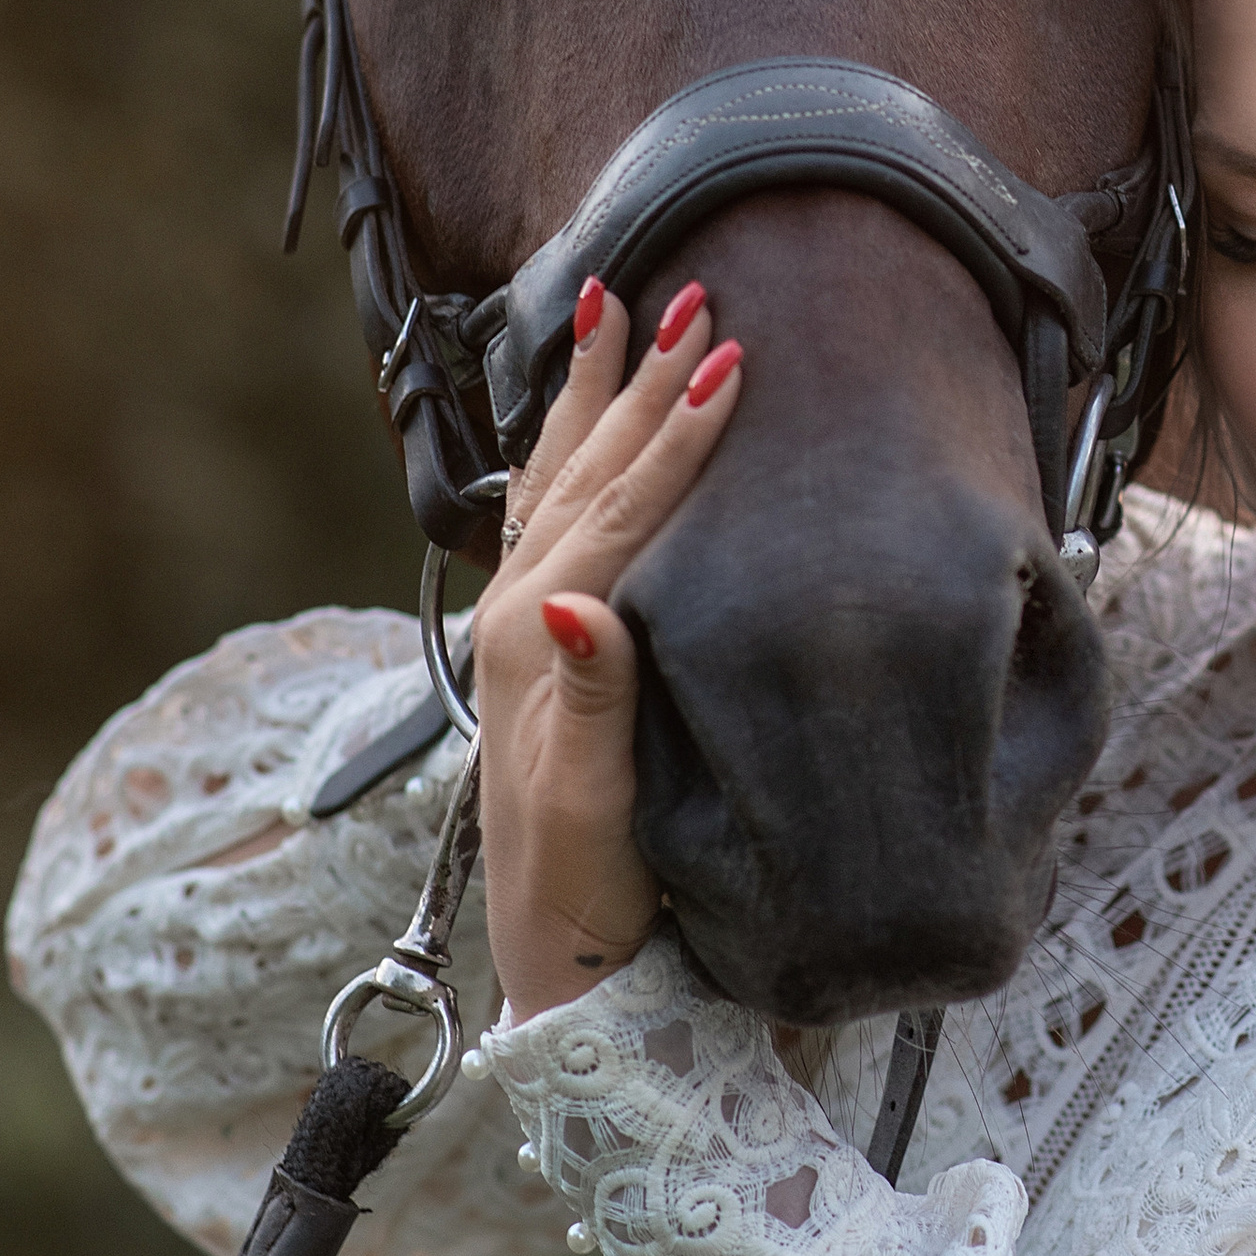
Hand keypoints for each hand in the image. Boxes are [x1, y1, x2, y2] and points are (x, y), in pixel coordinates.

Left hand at [471, 277, 742, 1021]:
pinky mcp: (535, 646)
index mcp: (543, 639)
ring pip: (566, 477)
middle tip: (690, 291)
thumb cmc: (591, 897)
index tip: (730, 357)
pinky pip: (548, 512)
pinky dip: (568, 448)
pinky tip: (579, 420)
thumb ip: (592, 700)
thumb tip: (580, 600)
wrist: (553, 964)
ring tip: (614, 307)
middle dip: (640, 380)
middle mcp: (524, 616)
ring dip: (598, 393)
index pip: (625, 507)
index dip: (680, 434)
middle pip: (592, 469)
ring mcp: (524, 625)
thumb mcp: (595, 810)